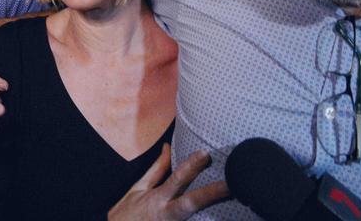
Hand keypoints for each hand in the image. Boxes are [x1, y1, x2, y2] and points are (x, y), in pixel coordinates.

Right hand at [108, 144, 228, 219]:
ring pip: (192, 219)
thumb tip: (168, 147)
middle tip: (232, 185)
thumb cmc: (127, 213)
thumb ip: (156, 169)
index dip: (191, 167)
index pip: (177, 180)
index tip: (205, 154)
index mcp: (158, 199)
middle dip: (212, 194)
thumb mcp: (139, 188)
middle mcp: (166, 214)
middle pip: (191, 203)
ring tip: (234, 201)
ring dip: (211, 212)